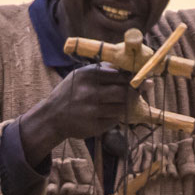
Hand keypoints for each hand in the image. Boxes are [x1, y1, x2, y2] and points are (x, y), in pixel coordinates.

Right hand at [17, 63, 137, 160]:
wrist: (52, 117)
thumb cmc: (70, 92)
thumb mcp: (80, 75)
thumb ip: (102, 70)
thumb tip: (129, 68)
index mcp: (87, 75)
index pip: (120, 75)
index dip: (134, 78)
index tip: (143, 79)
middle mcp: (90, 92)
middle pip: (124, 91)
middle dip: (135, 92)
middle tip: (141, 91)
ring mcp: (92, 111)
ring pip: (122, 107)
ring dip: (127, 105)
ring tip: (125, 102)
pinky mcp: (94, 126)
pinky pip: (115, 120)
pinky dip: (117, 116)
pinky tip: (111, 113)